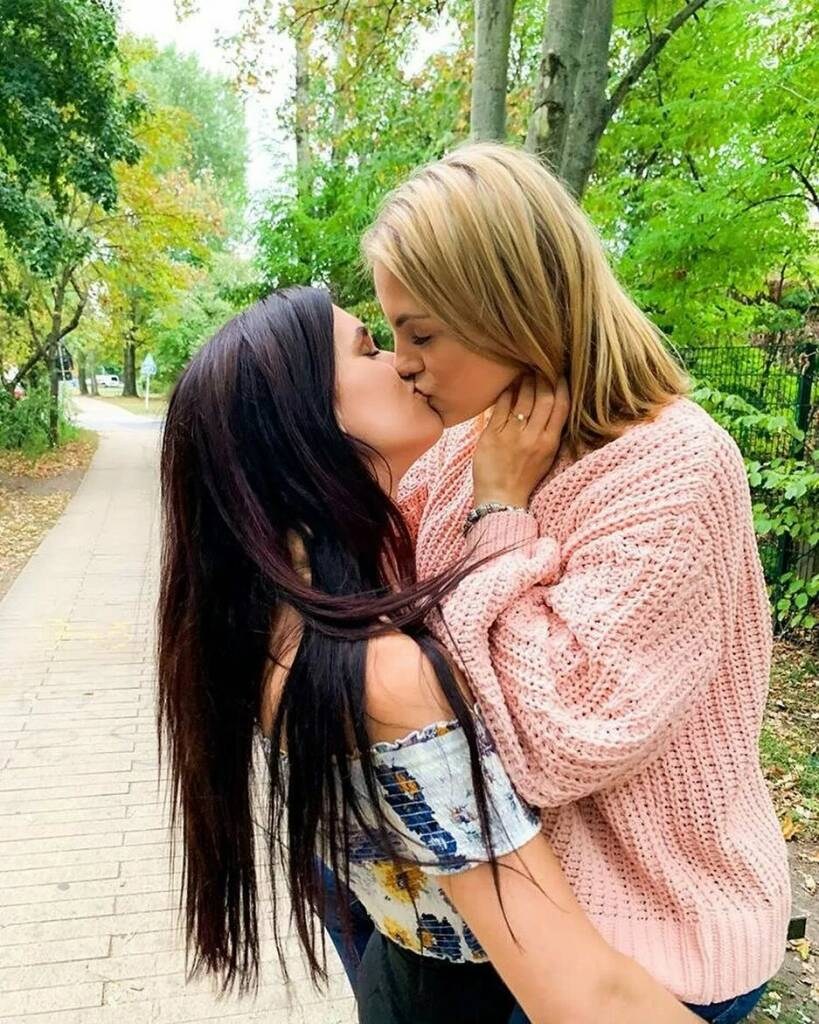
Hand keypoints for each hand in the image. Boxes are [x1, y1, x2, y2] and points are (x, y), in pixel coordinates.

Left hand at [472, 375, 569, 508]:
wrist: (501, 498)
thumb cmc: (524, 477)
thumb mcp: (546, 456)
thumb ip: (549, 431)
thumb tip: (551, 403)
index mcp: (550, 442)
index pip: (561, 406)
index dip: (562, 386)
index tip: (559, 373)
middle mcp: (533, 437)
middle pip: (544, 397)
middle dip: (543, 377)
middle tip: (540, 364)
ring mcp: (513, 435)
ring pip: (523, 397)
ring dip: (525, 380)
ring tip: (524, 371)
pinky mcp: (493, 435)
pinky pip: (502, 406)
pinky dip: (506, 392)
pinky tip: (507, 384)